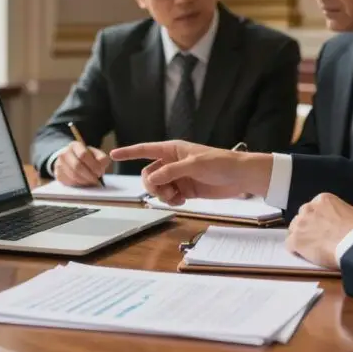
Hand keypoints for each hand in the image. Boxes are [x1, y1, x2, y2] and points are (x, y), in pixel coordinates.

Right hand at [54, 141, 109, 186]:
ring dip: (85, 181)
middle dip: (89, 175)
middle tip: (96, 179)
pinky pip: (69, 182)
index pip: (83, 154)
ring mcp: (59, 164)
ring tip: (91, 181)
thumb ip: (102, 158)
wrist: (71, 160)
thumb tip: (102, 162)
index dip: (93, 165)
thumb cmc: (87, 158)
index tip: (100, 171)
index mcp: (75, 145)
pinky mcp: (58, 175)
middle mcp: (64, 153)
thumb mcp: (95, 154)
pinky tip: (83, 182)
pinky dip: (79, 184)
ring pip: (73, 176)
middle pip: (77, 166)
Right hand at [110, 140, 271, 204]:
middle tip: (163, 192)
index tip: (113, 153)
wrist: (239, 177)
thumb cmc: (220, 163)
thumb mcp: (194, 165)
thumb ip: (171, 171)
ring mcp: (179, 177)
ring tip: (176, 197)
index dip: (129, 152)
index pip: (146, 149)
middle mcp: (173, 162)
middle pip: (149, 174)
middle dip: (152, 185)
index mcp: (173, 150)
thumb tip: (152, 179)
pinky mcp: (186, 189)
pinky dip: (172, 200)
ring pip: (158, 187)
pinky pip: (169, 196)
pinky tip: (182, 201)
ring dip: (163, 195)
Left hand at [286, 193, 352, 268]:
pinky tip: (305, 255)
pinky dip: (296, 250)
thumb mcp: (351, 212)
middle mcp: (309, 208)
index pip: (314, 208)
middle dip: (307, 226)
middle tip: (317, 238)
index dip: (317, 219)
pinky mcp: (296, 239)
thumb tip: (338, 218)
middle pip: (302, 217)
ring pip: (294, 230)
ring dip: (300, 237)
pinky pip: (290, 245)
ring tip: (311, 248)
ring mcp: (301, 223)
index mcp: (323, 199)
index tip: (322, 227)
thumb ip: (338, 212)